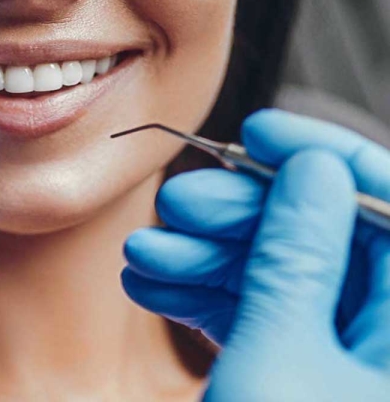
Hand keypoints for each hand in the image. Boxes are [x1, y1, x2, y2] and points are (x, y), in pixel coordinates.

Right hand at [121, 109, 389, 400]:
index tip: (260, 132)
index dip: (322, 156)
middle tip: (179, 204)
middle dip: (238, 213)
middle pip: (320, 236)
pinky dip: (201, 298)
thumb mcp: (280, 359)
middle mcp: (378, 335)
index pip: (385, 205)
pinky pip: (255, 316)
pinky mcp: (292, 375)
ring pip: (277, 275)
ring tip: (144, 253)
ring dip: (203, 257)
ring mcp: (335, 357)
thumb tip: (309, 173)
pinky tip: (152, 285)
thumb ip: (296, 263)